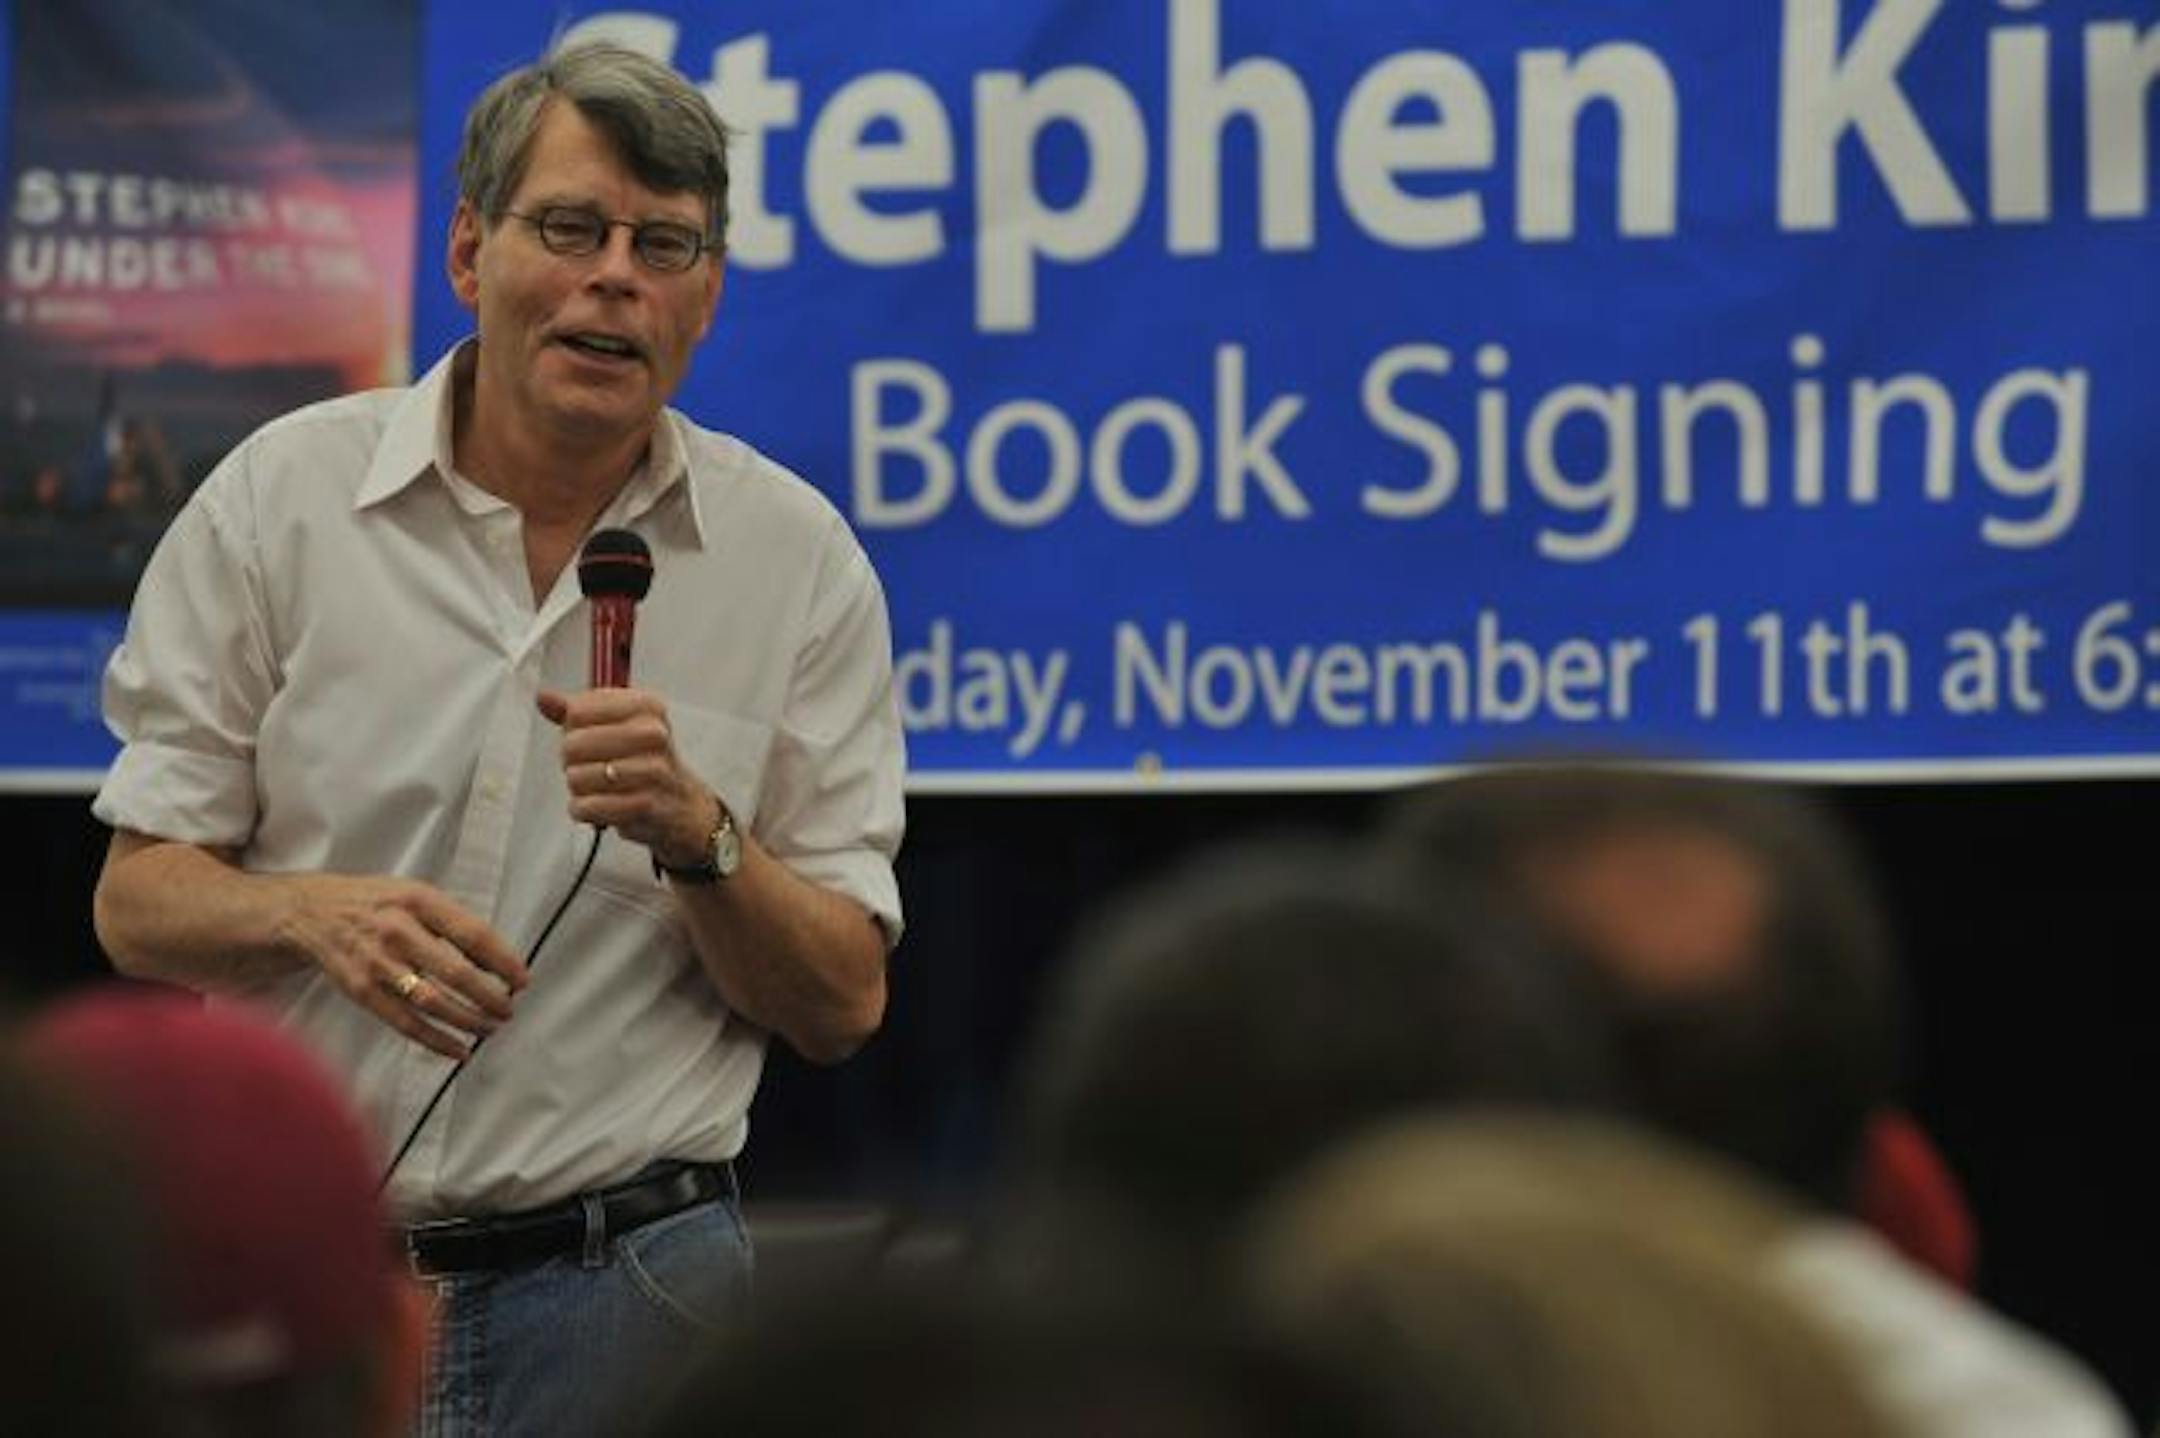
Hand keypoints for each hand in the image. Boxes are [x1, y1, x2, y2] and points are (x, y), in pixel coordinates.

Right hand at [272, 873, 525, 1058]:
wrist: (310, 912)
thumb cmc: (375, 904)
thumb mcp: (414, 893)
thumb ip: (452, 921)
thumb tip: (498, 959)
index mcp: (418, 900)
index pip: (472, 933)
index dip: (503, 960)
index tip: (522, 979)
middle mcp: (397, 930)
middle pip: (455, 971)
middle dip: (489, 996)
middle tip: (508, 1009)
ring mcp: (376, 963)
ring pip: (432, 1001)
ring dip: (468, 1020)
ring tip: (491, 1028)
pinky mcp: (360, 990)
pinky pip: (404, 1023)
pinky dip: (436, 1040)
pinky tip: (459, 1050)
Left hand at [538, 687, 717, 867]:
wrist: (681, 805)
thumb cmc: (643, 762)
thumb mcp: (616, 726)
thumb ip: (577, 710)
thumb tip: (543, 697)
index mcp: (645, 705)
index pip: (576, 711)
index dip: (572, 729)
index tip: (591, 738)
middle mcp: (653, 733)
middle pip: (572, 745)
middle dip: (572, 762)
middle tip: (594, 767)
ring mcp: (652, 770)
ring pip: (576, 777)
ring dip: (580, 788)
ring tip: (601, 788)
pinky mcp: (645, 804)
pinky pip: (586, 806)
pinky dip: (585, 810)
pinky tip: (601, 805)